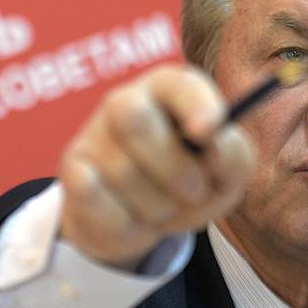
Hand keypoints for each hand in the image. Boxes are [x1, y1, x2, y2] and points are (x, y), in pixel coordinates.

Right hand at [58, 64, 254, 269]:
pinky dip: (127, 222)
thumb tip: (215, 148)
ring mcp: (93, 135)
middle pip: (134, 119)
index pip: (179, 85)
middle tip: (195, 192)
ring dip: (158, 206)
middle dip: (174, 168)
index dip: (196, 104)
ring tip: (164, 209)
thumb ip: (233, 158)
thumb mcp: (224, 175)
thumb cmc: (186, 184)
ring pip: (123, 173)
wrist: (136, 222)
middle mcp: (125, 102)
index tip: (210, 130)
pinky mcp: (73, 171)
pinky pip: (97, 199)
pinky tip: (133, 220)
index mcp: (170, 90)